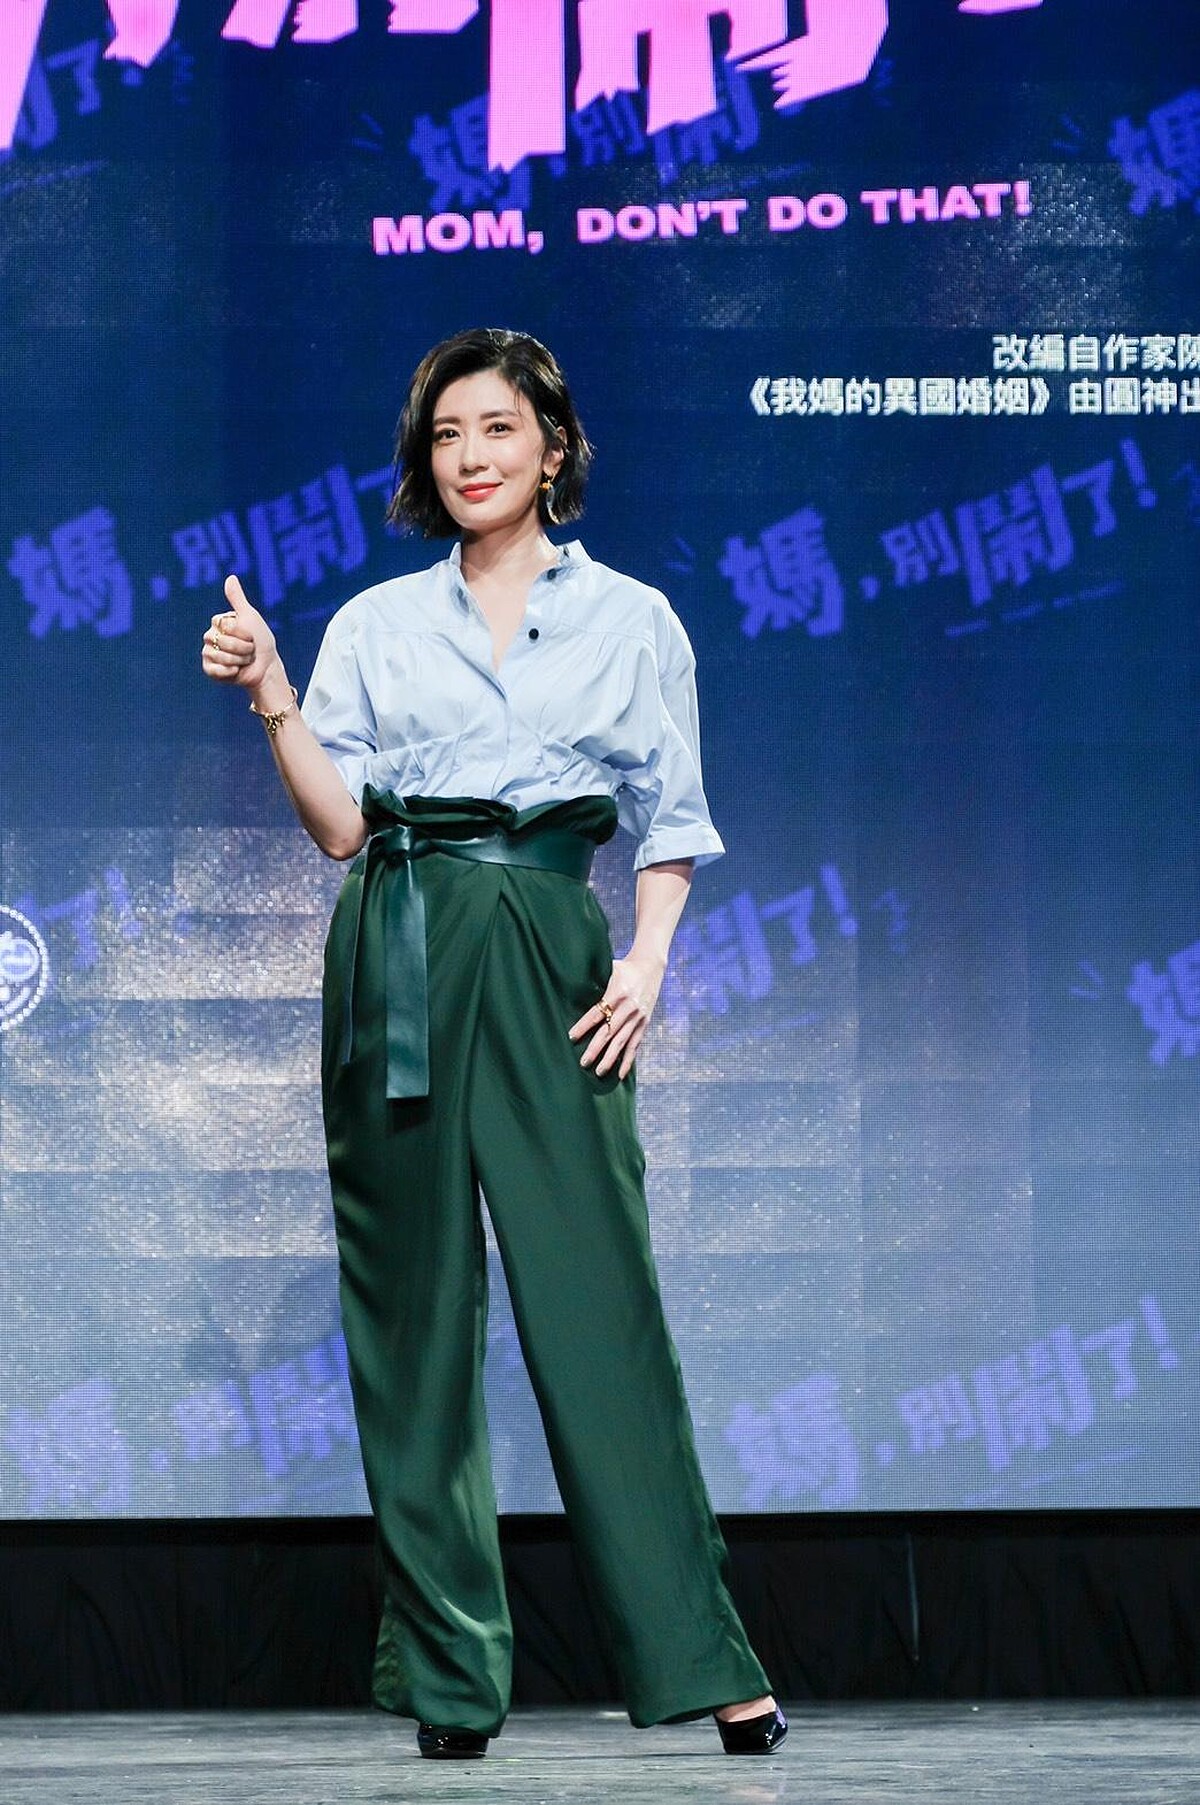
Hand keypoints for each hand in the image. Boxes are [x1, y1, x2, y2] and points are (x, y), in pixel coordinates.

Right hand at [200, 575, 280, 693]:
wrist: (266, 667)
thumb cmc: (261, 641)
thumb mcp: (250, 617)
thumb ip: (237, 599)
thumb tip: (230, 577)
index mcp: (219, 623)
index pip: (223, 624)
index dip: (241, 632)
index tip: (250, 635)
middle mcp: (210, 636)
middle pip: (221, 640)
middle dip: (242, 648)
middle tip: (249, 650)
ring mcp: (208, 653)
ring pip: (220, 656)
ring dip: (239, 660)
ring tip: (244, 660)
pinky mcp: (210, 669)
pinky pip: (214, 670)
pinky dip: (230, 672)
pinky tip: (236, 671)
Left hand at [569, 951, 666, 1079]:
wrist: (651, 967)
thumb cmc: (625, 967)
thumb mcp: (609, 969)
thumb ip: (594, 979)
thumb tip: (571, 985)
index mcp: (617, 993)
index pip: (597, 1013)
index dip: (584, 1026)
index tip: (572, 1037)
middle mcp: (629, 1007)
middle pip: (609, 1032)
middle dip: (596, 1049)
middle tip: (583, 1062)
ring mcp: (638, 1017)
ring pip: (622, 1042)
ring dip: (611, 1059)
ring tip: (599, 1072)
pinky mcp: (645, 1023)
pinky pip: (635, 1044)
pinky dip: (628, 1060)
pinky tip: (620, 1073)